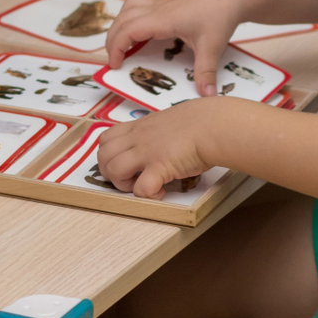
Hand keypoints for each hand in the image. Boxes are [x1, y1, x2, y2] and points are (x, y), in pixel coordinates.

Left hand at [96, 98, 223, 199]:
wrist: (214, 125)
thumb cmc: (201, 122)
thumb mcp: (170, 121)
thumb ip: (159, 132)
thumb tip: (162, 144)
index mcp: (140, 127)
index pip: (106, 139)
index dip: (109, 156)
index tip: (126, 164)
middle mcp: (138, 138)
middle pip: (103, 156)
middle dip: (111, 173)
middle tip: (130, 179)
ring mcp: (147, 152)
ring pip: (114, 171)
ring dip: (124, 185)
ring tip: (143, 186)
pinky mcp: (160, 167)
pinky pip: (141, 188)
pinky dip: (148, 196)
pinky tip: (161, 193)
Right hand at [105, 0, 241, 97]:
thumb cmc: (221, 15)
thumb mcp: (212, 47)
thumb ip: (206, 73)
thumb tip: (207, 96)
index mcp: (163, 19)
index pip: (127, 30)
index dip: (116, 48)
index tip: (115, 66)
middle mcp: (158, 8)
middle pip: (123, 19)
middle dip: (113, 40)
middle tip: (114, 61)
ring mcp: (163, 3)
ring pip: (129, 7)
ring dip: (121, 23)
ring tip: (122, 43)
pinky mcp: (169, 1)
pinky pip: (142, 3)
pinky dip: (133, 15)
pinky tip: (141, 27)